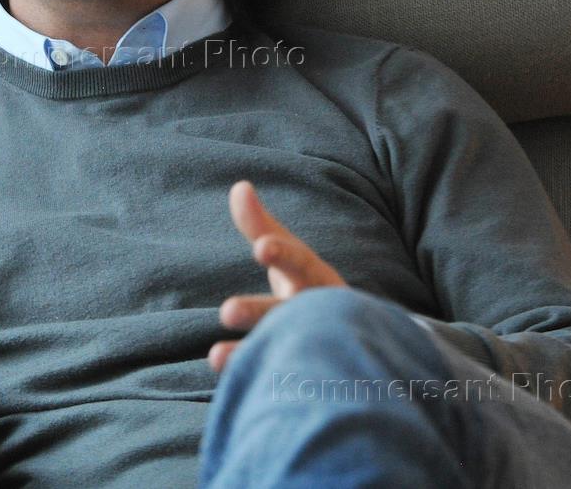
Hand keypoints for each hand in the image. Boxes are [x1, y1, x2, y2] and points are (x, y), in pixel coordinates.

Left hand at [209, 180, 346, 372]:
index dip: (281, 254)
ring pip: (289, 350)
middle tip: (227, 310)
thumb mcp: (289, 253)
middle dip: (260, 311)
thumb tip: (238, 187)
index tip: (260, 248)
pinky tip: (235, 383)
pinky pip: (284, 379)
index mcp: (315, 278)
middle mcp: (319, 312)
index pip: (300, 262)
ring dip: (252, 353)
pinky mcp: (306, 373)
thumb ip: (261, 225)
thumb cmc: (307, 283)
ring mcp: (315, 346)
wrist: (355, 333)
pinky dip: (262, 382)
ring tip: (215, 356)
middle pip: (292, 311)